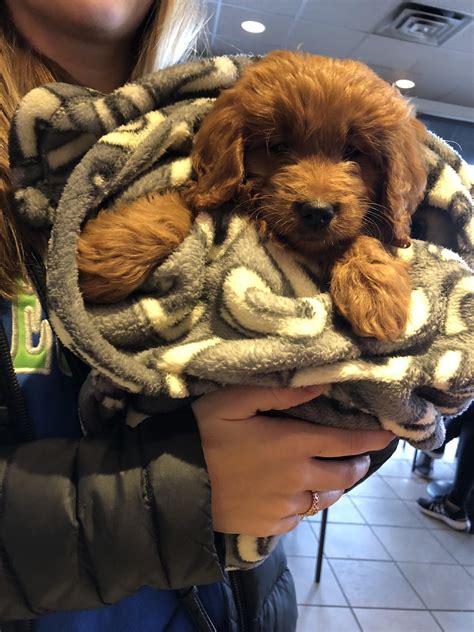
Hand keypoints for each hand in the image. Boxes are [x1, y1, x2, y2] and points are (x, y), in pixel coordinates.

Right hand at [193, 385, 393, 536]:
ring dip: (332, 486)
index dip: (371, 439)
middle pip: (343, 477)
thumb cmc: (202, 435)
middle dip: (356, 465)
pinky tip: (293, 495)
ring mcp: (284, 508)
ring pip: (324, 500)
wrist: (173, 487)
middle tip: (357, 456)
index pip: (347, 443)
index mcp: (292, 445)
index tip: (388, 435)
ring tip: (329, 476)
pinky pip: (299, 518)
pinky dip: (304, 505)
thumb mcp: (234, 401)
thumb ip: (280, 392)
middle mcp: (297, 480)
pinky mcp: (269, 528)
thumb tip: (322, 384)